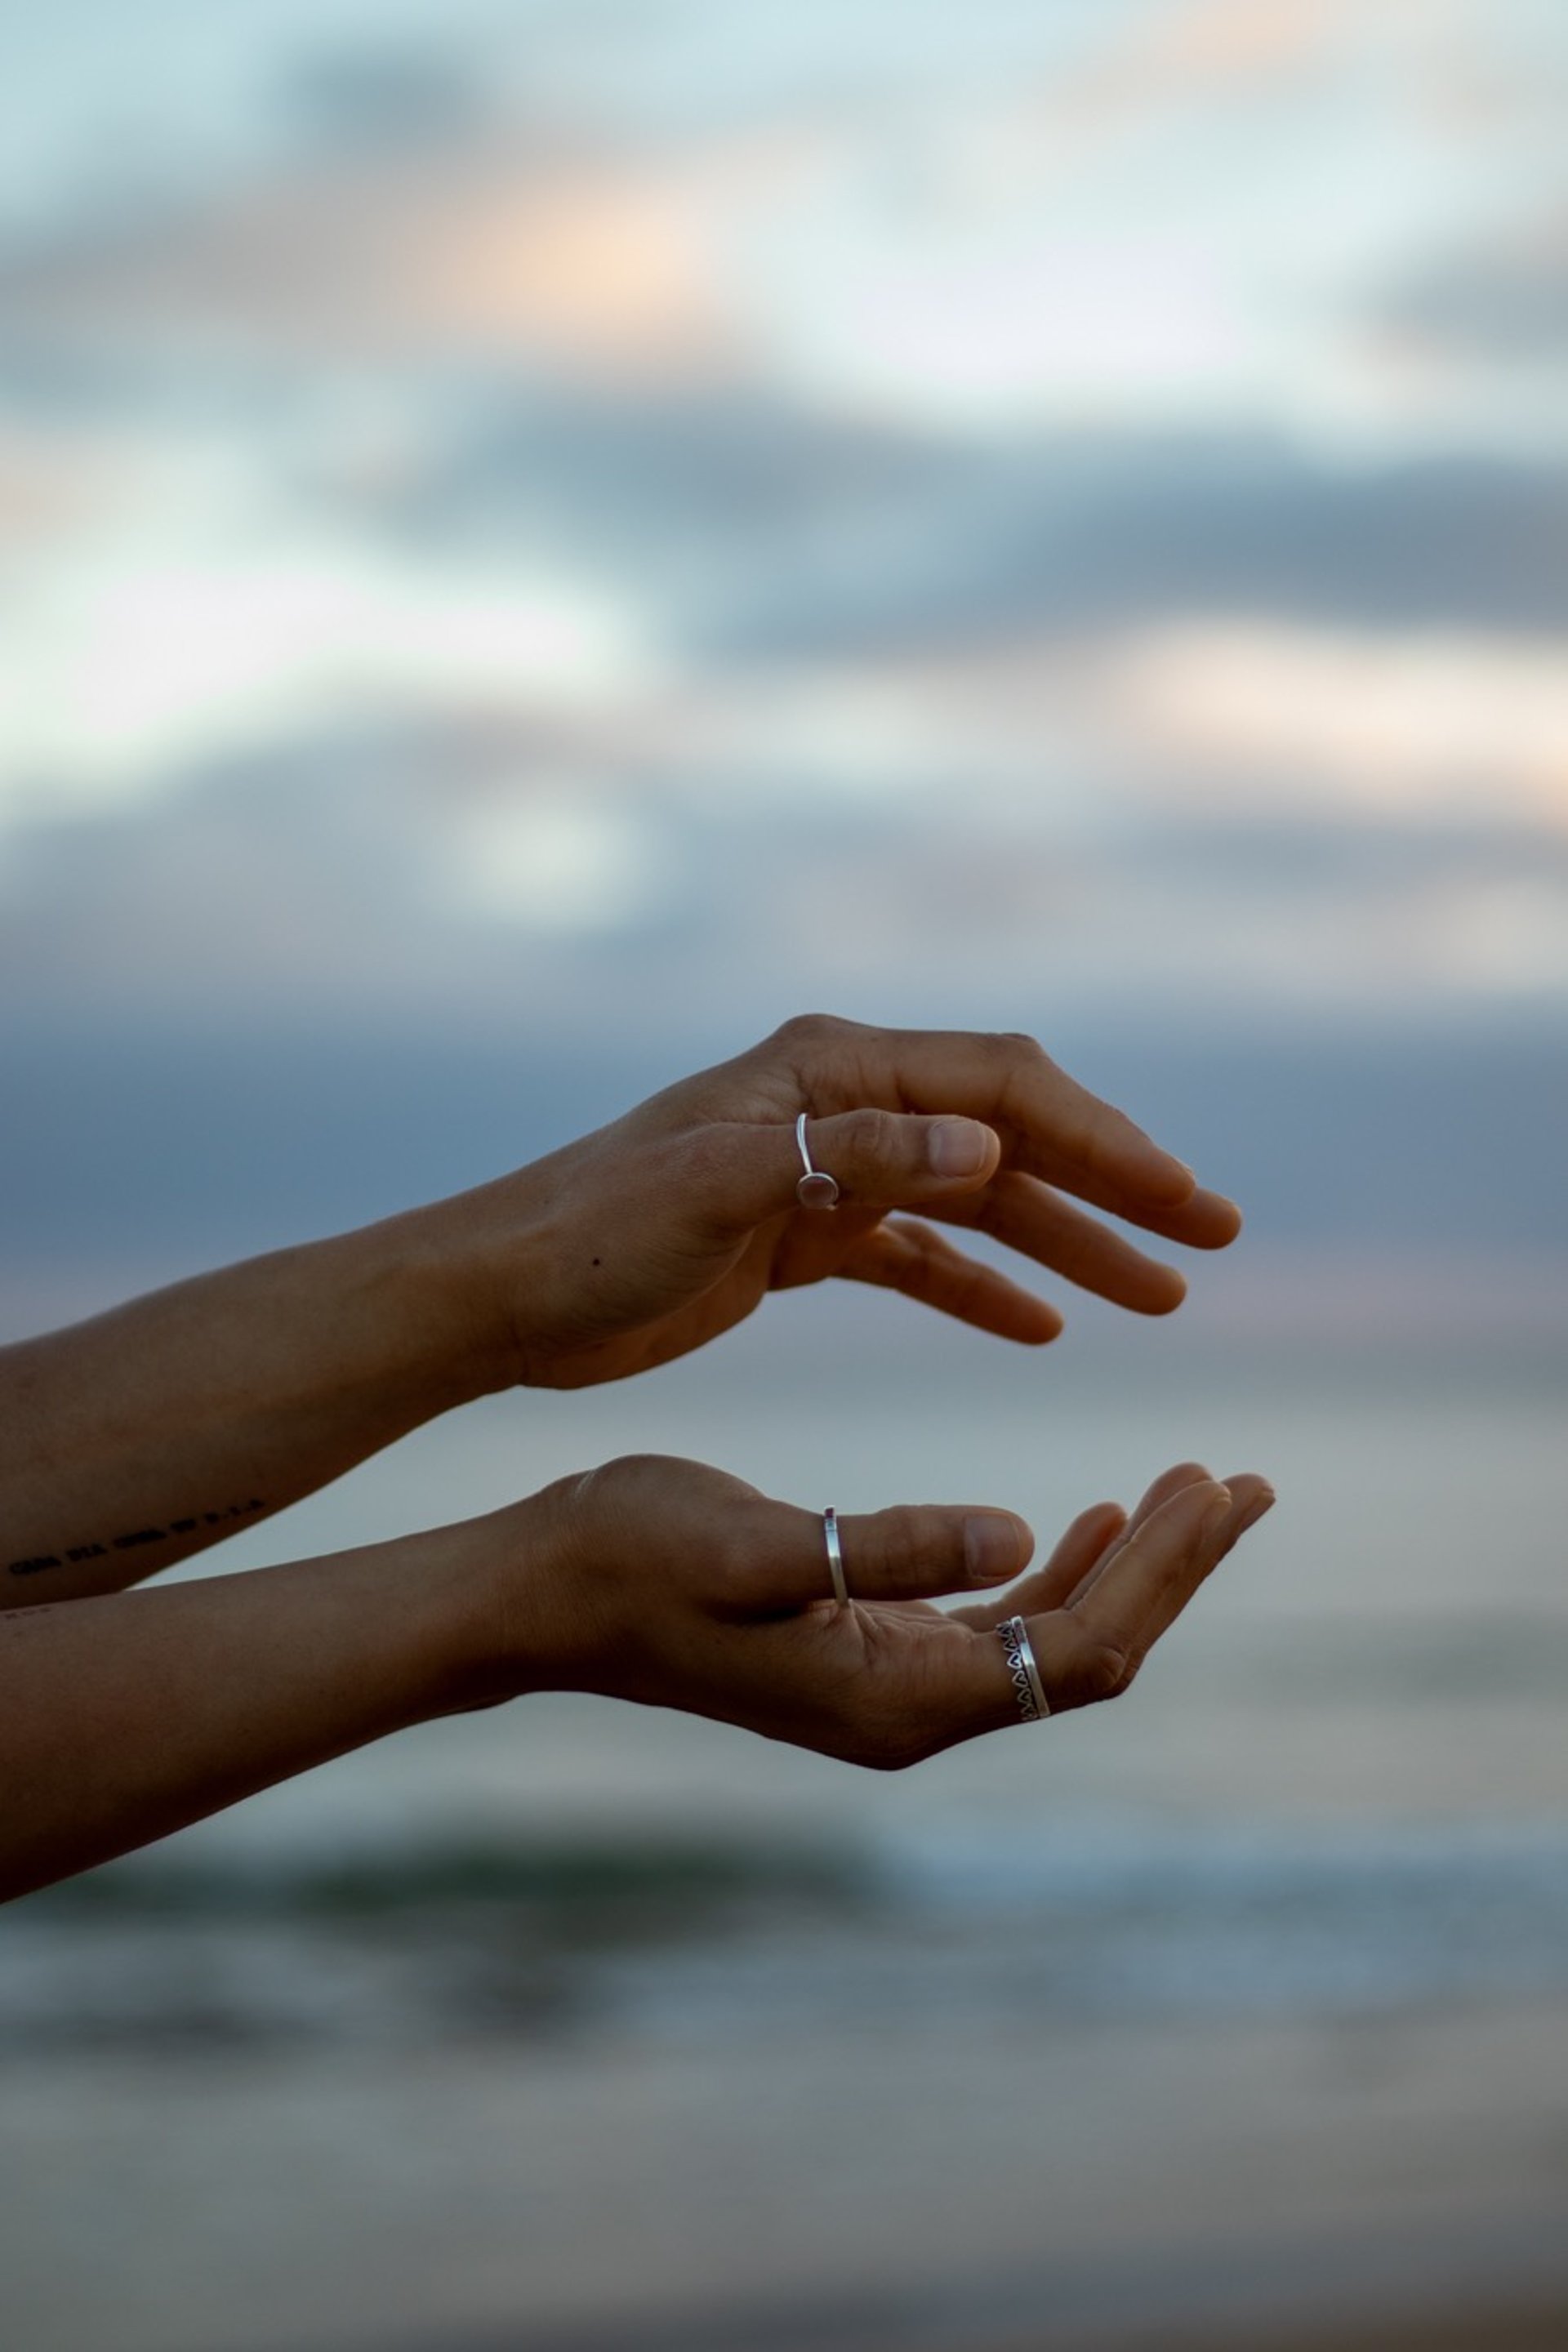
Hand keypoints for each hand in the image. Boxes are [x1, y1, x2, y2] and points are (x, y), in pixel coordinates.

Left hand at [461, 1013, 1241, 1388]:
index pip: (1005, 1089)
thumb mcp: (717, 1190)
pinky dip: (982, 1284)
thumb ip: (850, 1160)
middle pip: (1012, 1133)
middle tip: (1214, 1240)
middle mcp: (842, 1104)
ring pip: (978, 1199)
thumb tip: (989, 1145)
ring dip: (1068, 1243)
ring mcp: (825, 1166)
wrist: (503, 1292)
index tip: (1188, 1207)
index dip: (1106, 1143)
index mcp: (832, 1071)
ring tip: (1161, 1299)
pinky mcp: (801, 1232)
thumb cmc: (595, 1233)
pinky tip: (1043, 1327)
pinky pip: (920, 1254)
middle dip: (1115, 1184)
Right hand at [493, 1455, 1275, 1763]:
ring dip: (1127, 1563)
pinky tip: (1081, 1518)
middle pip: (1087, 1651)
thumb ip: (890, 1546)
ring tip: (1192, 1488)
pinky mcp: (868, 1651)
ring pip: (1053, 1637)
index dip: (1162, 1572)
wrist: (542, 1591)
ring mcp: (890, 1689)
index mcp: (897, 1697)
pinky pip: (1000, 1625)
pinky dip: (1057, 1568)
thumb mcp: (759, 1542)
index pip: (1079, 1648)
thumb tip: (1020, 1536)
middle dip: (1172, 1567)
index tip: (1219, 1482)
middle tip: (1242, 1481)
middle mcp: (909, 1713)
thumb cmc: (635, 1555)